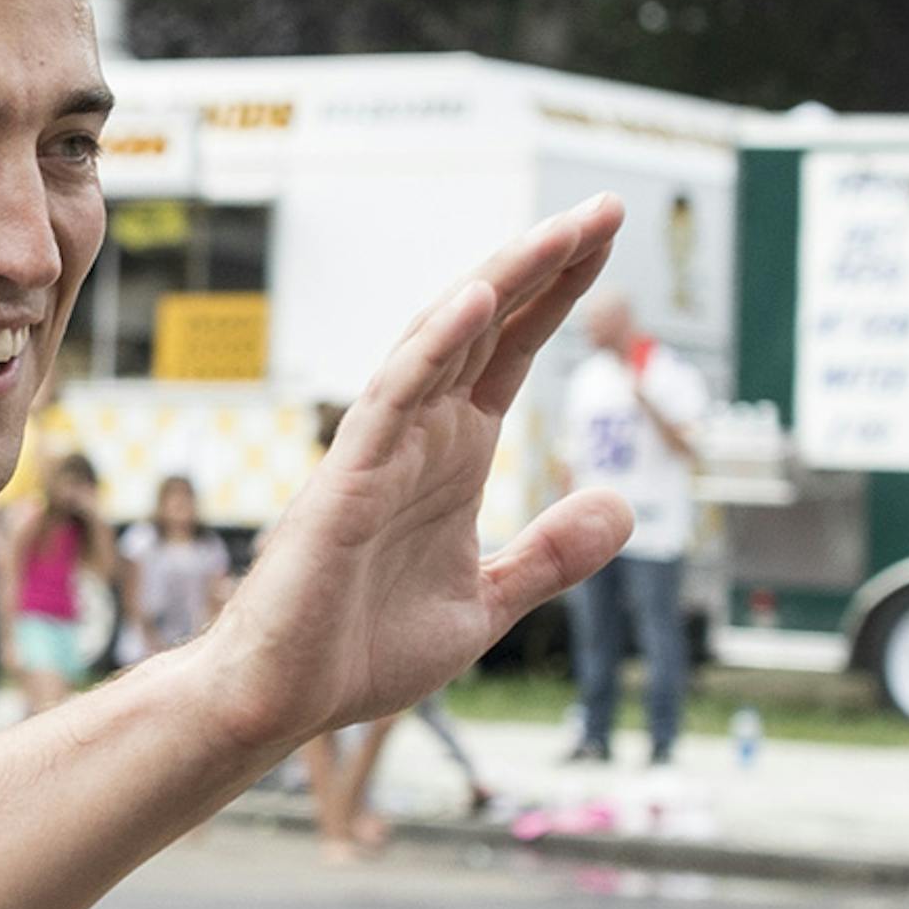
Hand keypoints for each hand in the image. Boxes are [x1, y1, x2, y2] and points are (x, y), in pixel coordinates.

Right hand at [199, 198, 633, 748]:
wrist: (283, 701)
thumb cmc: (361, 652)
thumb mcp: (488, 603)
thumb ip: (550, 555)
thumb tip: (624, 505)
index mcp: (452, 455)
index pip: (512, 350)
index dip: (559, 293)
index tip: (606, 236)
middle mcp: (420, 436)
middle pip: (486, 325)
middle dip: (545, 264)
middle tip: (606, 207)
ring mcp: (382, 450)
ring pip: (443, 343)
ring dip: (503, 282)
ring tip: (560, 232)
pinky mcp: (348, 480)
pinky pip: (396, 397)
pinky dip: (436, 346)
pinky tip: (482, 299)